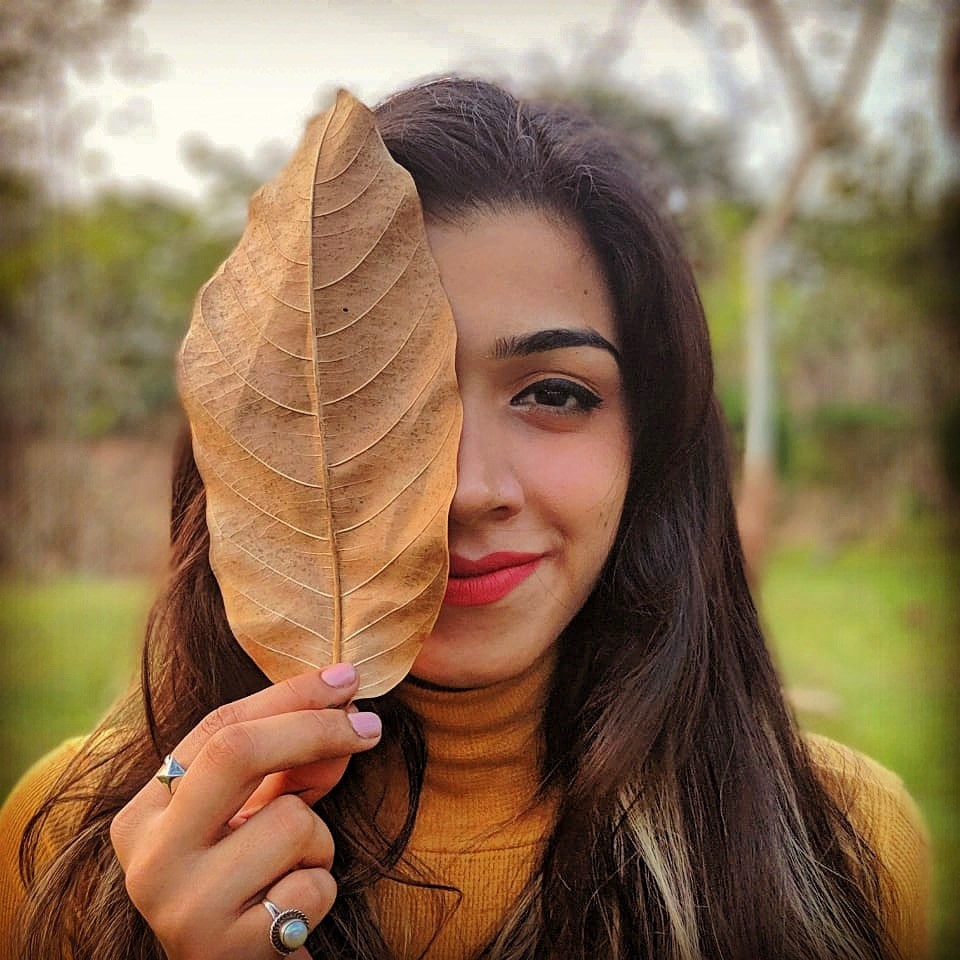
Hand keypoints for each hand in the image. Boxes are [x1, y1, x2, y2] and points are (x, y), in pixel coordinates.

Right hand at [110, 663, 380, 959]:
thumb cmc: (254, 882)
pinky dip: (320, 890)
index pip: (217, 727)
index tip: (346, 677)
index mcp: (144, 814)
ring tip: (294, 871)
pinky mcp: (224, 952)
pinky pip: (310, 886)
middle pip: (236, 752)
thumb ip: (295, 762)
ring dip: (319, 841)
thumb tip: (347, 707)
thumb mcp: (264, 813)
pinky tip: (290, 912)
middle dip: (315, 728)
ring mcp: (181, 908)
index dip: (289, 694)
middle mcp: (148, 858)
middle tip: (369, 725)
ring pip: (289, 822)